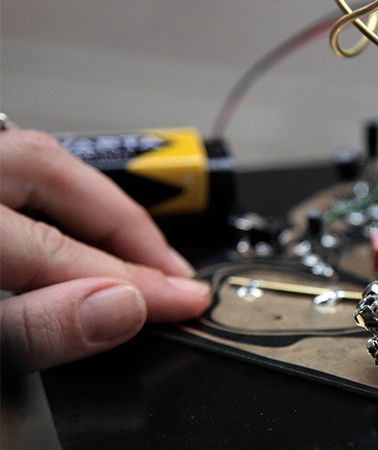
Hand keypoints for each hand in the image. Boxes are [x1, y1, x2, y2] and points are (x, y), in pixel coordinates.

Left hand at [0, 128, 209, 370]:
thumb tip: (121, 308)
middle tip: (174, 275)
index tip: (184, 302)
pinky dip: (62, 209)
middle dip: (129, 230)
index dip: (135, 280)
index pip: (59, 247)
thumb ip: (35, 327)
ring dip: (100, 215)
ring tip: (140, 259)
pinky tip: (82, 241)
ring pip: (42, 167)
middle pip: (58, 176)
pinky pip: (19, 175)